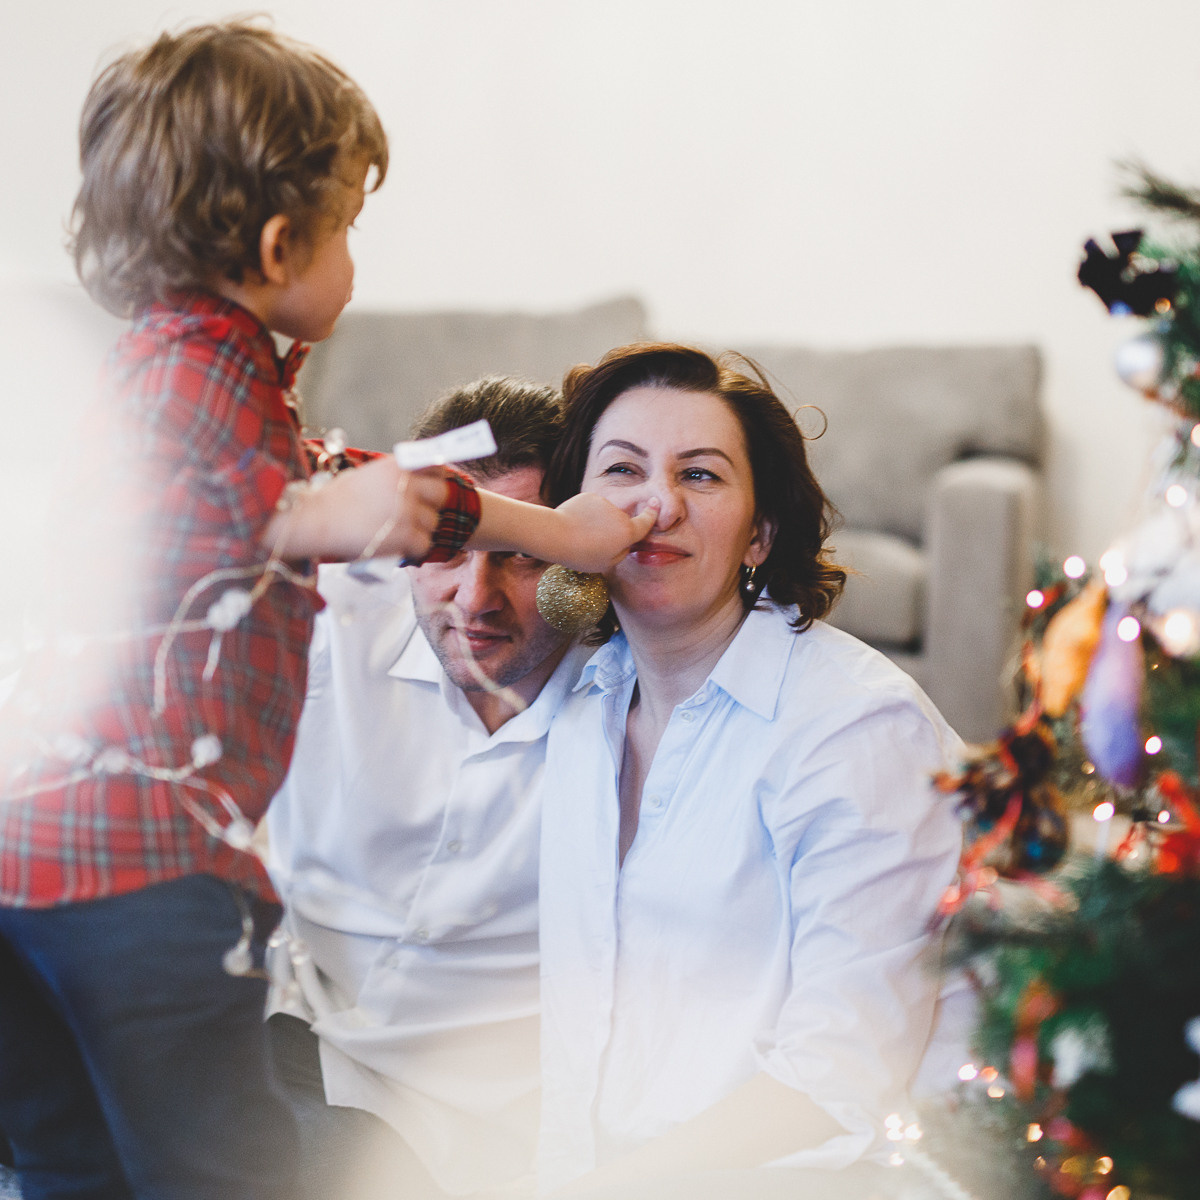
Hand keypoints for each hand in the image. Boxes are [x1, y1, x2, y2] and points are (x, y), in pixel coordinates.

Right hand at [261, 458, 447, 561]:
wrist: (314, 520)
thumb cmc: (334, 500)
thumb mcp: (366, 476)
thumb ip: (392, 478)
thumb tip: (414, 483)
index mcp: (395, 466)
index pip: (434, 464)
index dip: (437, 476)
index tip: (433, 485)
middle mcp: (404, 485)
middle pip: (441, 494)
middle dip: (432, 505)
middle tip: (418, 514)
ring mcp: (406, 510)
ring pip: (432, 522)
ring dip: (419, 530)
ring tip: (396, 533)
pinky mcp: (405, 535)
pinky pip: (423, 544)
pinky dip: (412, 548)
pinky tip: (396, 546)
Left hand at [549, 493, 659, 572]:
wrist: (555, 534)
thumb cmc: (580, 554)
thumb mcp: (606, 564)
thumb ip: (622, 552)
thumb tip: (626, 542)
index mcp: (627, 533)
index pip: (646, 522)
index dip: (652, 514)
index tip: (655, 503)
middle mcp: (619, 515)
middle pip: (621, 522)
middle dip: (612, 530)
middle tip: (592, 543)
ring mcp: (605, 503)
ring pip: (605, 514)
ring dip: (597, 522)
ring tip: (580, 534)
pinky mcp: (590, 496)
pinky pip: (593, 507)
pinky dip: (587, 514)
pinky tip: (575, 523)